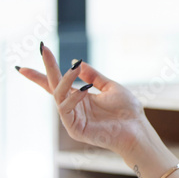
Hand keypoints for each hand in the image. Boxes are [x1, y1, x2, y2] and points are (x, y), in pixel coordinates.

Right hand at [18, 45, 147, 157]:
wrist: (137, 129)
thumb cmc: (127, 112)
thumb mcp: (110, 87)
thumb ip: (92, 76)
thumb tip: (75, 62)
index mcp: (80, 98)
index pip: (58, 82)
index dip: (47, 68)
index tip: (41, 49)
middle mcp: (74, 108)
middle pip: (53, 86)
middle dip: (47, 67)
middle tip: (43, 48)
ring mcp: (73, 119)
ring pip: (58, 95)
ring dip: (65, 80)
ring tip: (74, 68)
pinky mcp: (74, 129)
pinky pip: (65, 109)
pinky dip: (72, 98)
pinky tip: (83, 91)